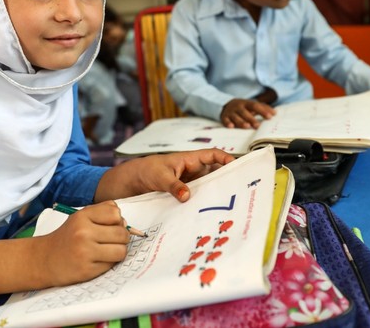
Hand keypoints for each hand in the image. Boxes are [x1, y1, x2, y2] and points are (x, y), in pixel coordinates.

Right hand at [36, 201, 128, 286]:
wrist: (45, 259)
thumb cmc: (67, 238)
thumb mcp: (80, 218)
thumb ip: (103, 213)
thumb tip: (126, 223)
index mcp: (82, 216)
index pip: (116, 213)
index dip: (117, 220)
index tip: (110, 226)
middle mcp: (83, 232)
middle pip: (122, 233)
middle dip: (121, 238)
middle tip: (111, 241)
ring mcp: (85, 252)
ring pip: (121, 250)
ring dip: (118, 252)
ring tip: (106, 251)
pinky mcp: (87, 270)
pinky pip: (112, 264)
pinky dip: (109, 263)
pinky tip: (97, 260)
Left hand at [95, 148, 233, 202]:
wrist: (130, 183)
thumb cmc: (145, 171)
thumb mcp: (159, 176)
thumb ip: (174, 185)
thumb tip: (187, 196)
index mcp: (189, 159)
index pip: (213, 155)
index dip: (226, 158)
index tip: (237, 166)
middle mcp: (192, 171)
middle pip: (215, 173)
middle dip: (226, 179)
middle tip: (239, 191)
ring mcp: (189, 184)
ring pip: (207, 187)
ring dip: (215, 194)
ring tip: (228, 205)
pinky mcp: (184, 195)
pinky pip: (198, 198)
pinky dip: (203, 204)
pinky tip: (208, 214)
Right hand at [220, 98, 275, 127]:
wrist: (226, 105)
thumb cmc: (244, 107)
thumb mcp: (252, 105)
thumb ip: (263, 108)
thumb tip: (274, 113)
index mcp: (247, 103)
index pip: (255, 106)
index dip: (263, 111)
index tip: (270, 117)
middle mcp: (238, 107)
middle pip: (245, 112)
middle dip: (251, 119)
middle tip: (258, 126)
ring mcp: (231, 112)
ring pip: (236, 117)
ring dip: (241, 121)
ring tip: (247, 126)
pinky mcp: (224, 117)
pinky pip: (225, 120)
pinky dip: (227, 123)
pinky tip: (231, 126)